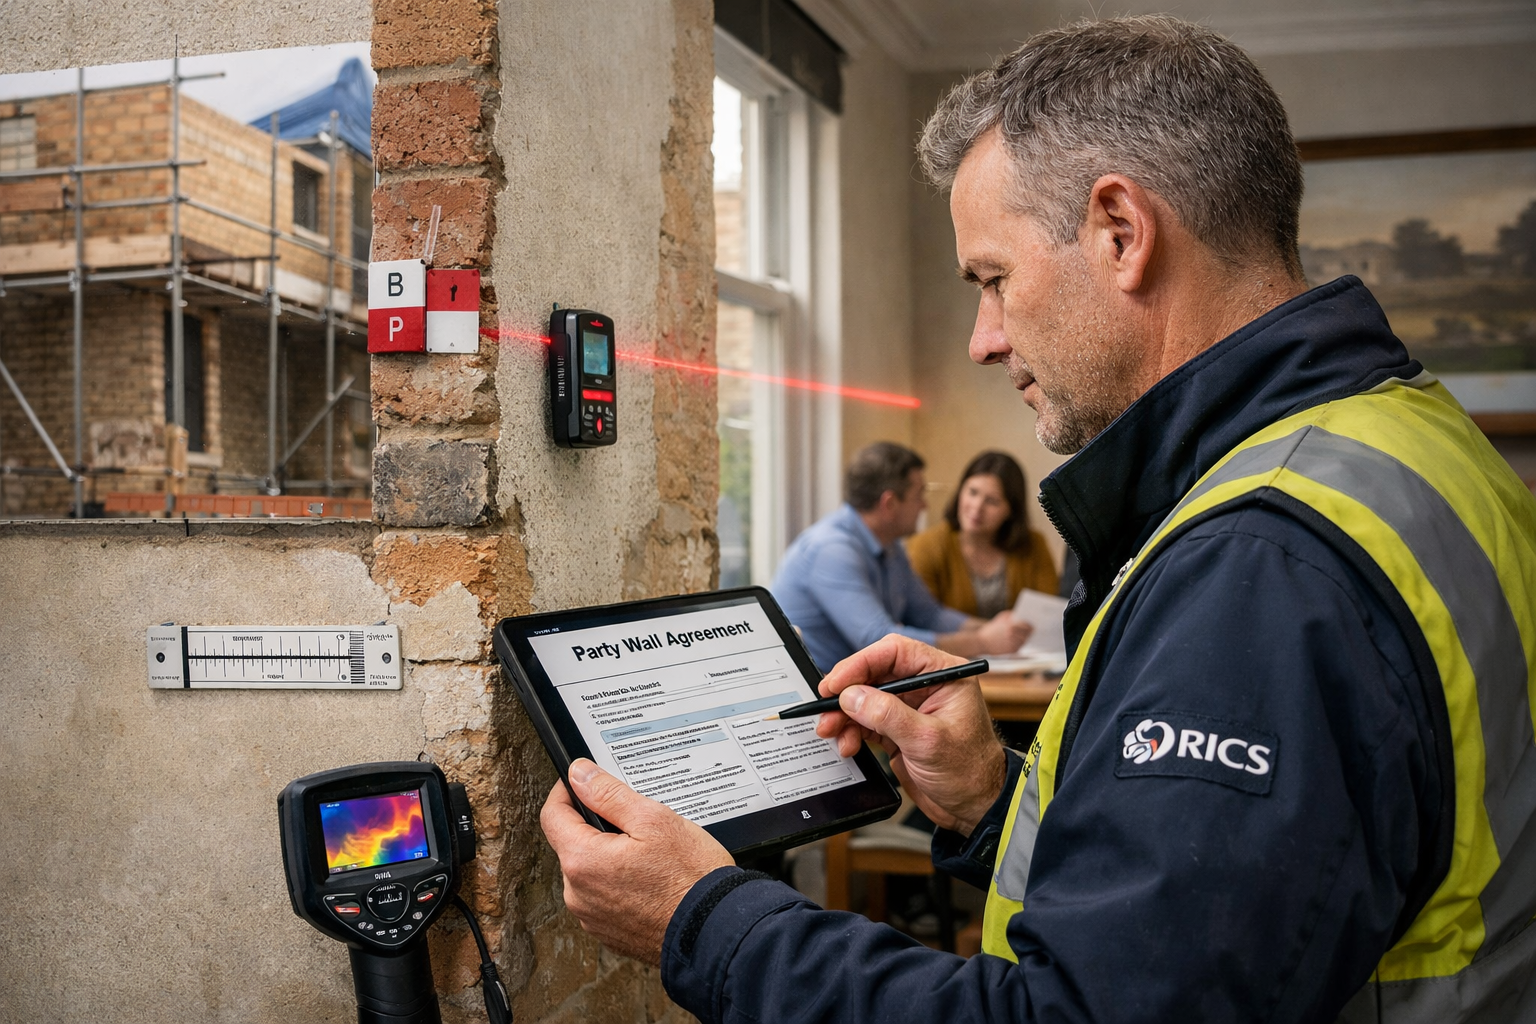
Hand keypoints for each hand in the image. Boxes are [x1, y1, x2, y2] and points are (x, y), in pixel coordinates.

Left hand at [540, 759, 733, 964]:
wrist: (714, 931)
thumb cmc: (690, 878)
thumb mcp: (653, 820)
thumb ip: (609, 794)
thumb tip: (580, 775)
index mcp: (583, 861)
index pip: (553, 815)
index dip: (566, 792)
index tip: (581, 783)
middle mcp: (578, 894)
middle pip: (573, 844)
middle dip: (597, 828)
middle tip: (635, 824)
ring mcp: (593, 917)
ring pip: (590, 872)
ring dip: (610, 858)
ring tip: (650, 857)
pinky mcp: (609, 932)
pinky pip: (604, 897)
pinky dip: (621, 884)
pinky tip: (650, 881)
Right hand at [815, 635, 1006, 835]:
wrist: (975, 807)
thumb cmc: (970, 772)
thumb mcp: (928, 741)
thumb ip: (888, 716)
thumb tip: (853, 696)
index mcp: (943, 675)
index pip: (896, 652)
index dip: (861, 663)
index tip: (837, 682)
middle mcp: (925, 686)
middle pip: (875, 673)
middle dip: (848, 691)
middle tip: (826, 705)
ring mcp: (910, 708)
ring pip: (866, 698)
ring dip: (845, 715)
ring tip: (830, 730)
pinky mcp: (898, 730)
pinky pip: (866, 722)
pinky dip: (852, 731)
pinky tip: (846, 744)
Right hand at [976, 610, 1032, 653]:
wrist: (982, 642)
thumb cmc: (991, 629)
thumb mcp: (1000, 617)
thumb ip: (1011, 614)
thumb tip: (1021, 615)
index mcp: (1011, 626)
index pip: (1027, 625)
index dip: (1030, 625)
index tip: (1032, 624)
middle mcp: (1013, 635)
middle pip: (1028, 633)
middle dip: (1030, 631)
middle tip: (1032, 629)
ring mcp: (1013, 643)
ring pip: (1025, 640)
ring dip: (1026, 637)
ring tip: (1026, 634)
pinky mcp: (1012, 651)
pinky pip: (1020, 646)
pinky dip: (1021, 643)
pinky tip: (1019, 640)